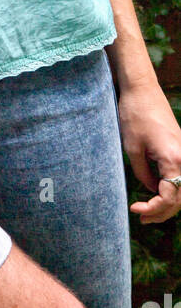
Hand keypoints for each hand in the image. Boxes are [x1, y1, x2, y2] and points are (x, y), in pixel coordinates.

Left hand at [120, 81, 180, 223]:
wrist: (142, 89)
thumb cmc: (135, 114)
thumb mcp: (132, 148)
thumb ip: (143, 174)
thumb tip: (151, 189)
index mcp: (174, 160)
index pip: (169, 198)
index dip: (153, 209)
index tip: (135, 210)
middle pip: (179, 198)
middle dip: (161, 212)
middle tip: (141, 218)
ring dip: (167, 203)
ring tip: (147, 212)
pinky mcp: (180, 149)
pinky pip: (180, 177)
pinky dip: (170, 189)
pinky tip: (154, 194)